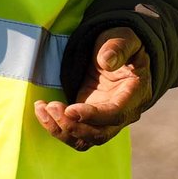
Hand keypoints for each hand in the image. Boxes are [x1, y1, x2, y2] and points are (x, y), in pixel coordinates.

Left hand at [35, 27, 150, 151]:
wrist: (117, 54)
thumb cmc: (122, 45)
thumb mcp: (124, 38)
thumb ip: (118, 48)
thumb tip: (107, 62)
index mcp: (135, 94)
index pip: (116, 114)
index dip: (93, 116)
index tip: (71, 109)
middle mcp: (123, 114)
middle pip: (99, 135)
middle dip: (72, 126)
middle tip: (52, 107)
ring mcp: (104, 120)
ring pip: (84, 140)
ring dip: (61, 129)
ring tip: (43, 108)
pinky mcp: (88, 120)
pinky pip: (73, 132)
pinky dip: (56, 126)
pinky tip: (42, 110)